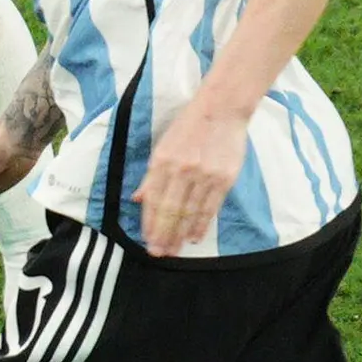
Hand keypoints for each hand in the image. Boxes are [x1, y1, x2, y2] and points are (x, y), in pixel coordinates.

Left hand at [132, 100, 247, 256]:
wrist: (221, 108)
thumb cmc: (189, 126)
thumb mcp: (163, 145)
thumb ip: (151, 176)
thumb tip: (137, 199)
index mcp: (162, 161)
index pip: (154, 200)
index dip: (150, 223)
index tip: (148, 240)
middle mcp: (181, 170)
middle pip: (170, 211)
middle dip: (163, 235)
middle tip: (159, 253)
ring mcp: (204, 176)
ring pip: (190, 213)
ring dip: (181, 235)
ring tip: (175, 249)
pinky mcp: (223, 179)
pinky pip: (210, 208)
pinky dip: (202, 225)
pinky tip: (195, 237)